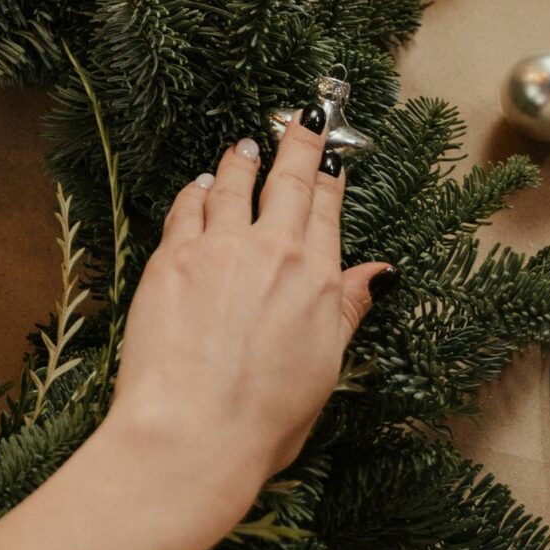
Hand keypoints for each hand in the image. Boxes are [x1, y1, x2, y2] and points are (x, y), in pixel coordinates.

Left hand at [104, 110, 388, 537]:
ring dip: (240, 160)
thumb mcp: (325, 368)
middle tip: (302, 116)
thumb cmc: (262, 421)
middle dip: (298, 142)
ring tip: (244, 145)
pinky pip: (187, 209)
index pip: (328, 212)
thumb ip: (345, 309)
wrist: (194, 433)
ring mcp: (221, 250)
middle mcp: (275, 253)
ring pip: (233, 184)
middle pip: (288, 181)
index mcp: (318, 283)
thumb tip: (376, 273)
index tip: (332, 155)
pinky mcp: (173, 258)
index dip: (330, 178)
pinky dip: (195, 191)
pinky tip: (196, 185)